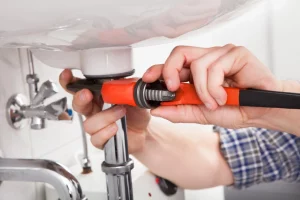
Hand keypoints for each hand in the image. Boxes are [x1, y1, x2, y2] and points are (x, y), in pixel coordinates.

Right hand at [59, 69, 233, 188]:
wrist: (146, 130)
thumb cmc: (137, 111)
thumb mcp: (134, 94)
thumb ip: (125, 86)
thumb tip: (120, 79)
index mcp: (99, 96)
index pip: (78, 87)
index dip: (70, 81)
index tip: (68, 75)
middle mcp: (95, 110)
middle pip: (77, 105)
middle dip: (81, 99)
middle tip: (88, 94)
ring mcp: (98, 126)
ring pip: (88, 123)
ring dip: (105, 116)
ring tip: (120, 113)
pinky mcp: (103, 140)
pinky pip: (97, 138)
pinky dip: (108, 132)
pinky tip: (117, 128)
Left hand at [143, 44, 282, 128]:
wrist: (263, 110)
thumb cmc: (236, 108)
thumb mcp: (202, 114)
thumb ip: (180, 111)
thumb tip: (157, 110)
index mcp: (197, 71)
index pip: (173, 63)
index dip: (158, 69)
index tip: (147, 79)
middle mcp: (207, 59)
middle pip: (179, 53)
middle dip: (170, 70)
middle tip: (172, 87)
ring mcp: (221, 54)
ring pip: (197, 64)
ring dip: (202, 91)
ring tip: (214, 102)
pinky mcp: (236, 53)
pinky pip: (214, 67)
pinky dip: (215, 87)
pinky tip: (224, 96)